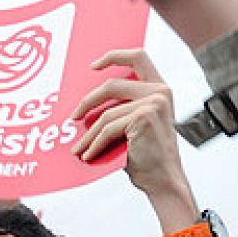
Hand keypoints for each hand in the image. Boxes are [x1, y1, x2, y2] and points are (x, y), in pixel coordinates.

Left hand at [71, 51, 185, 198]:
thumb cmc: (148, 156)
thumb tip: (86, 107)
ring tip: (79, 148)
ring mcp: (153, 103)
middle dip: (87, 102)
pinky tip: (88, 155)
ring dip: (88, 134)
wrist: (164, 179)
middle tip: (74, 117)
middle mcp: (159, 92)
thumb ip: (122, 109)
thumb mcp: (136, 126)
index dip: (114, 56)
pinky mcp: (143, 118)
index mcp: (160, 89)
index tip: (93, 66)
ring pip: (106, 114)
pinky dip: (94, 144)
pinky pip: (108, 130)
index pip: (138, 57)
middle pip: (111, 85)